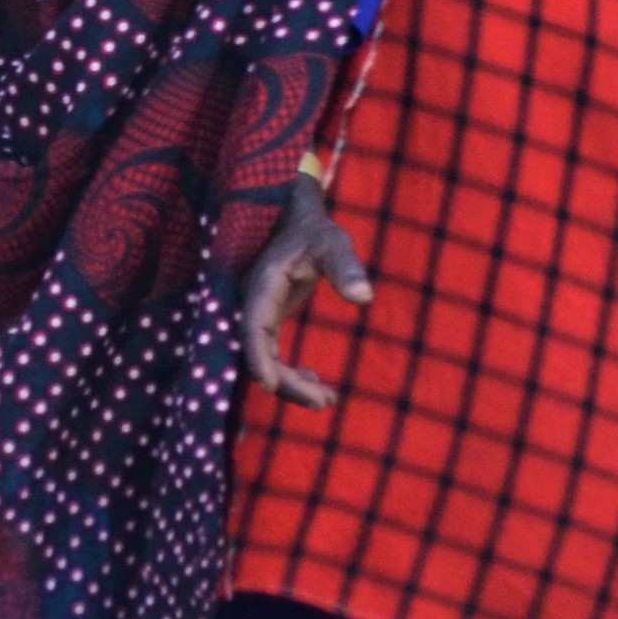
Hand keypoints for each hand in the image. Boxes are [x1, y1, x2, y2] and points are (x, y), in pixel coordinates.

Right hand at [240, 174, 372, 409]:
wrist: (293, 216)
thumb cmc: (314, 230)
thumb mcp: (333, 242)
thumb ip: (346, 266)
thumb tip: (364, 298)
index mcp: (262, 286)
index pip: (253, 329)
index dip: (258, 359)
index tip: (272, 386)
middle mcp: (254, 304)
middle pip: (258, 354)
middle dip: (287, 383)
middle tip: (324, 402)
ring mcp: (259, 313)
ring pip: (264, 359)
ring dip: (290, 383)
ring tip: (328, 399)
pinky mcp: (269, 319)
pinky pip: (272, 354)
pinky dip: (290, 372)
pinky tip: (319, 381)